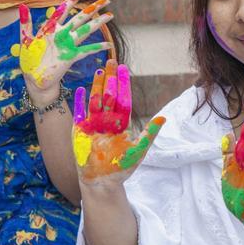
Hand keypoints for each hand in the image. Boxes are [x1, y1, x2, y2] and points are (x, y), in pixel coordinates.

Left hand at [14, 0, 112, 101]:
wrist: (33, 79)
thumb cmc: (30, 60)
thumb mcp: (25, 39)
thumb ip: (25, 23)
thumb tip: (22, 5)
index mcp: (51, 28)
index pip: (63, 9)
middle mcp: (62, 34)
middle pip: (80, 17)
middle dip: (93, 8)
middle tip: (106, 0)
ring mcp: (68, 45)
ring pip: (86, 31)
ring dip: (98, 23)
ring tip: (110, 15)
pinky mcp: (71, 57)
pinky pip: (86, 50)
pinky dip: (97, 47)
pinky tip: (108, 44)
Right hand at [72, 62, 164, 183]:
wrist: (101, 182)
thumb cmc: (121, 168)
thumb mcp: (138, 151)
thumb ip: (149, 133)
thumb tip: (164, 118)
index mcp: (121, 124)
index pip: (123, 99)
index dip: (124, 85)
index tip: (124, 69)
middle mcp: (107, 121)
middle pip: (109, 96)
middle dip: (111, 80)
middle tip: (112, 62)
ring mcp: (92, 125)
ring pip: (95, 101)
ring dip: (96, 86)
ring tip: (99, 71)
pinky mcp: (79, 131)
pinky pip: (79, 113)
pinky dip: (79, 102)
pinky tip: (80, 89)